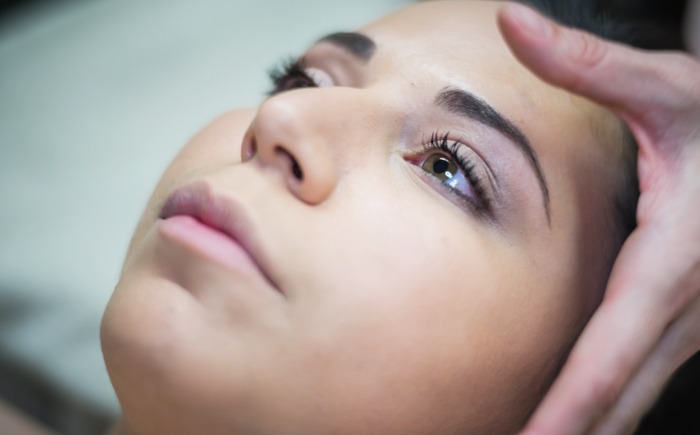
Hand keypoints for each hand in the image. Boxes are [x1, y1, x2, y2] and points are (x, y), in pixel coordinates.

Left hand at [497, 4, 699, 434]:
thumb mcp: (669, 89)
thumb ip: (588, 65)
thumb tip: (511, 20)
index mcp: (675, 262)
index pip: (608, 356)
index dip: (566, 410)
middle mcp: (687, 308)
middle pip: (617, 396)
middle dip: (564, 433)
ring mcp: (694, 323)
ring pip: (633, 396)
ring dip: (582, 428)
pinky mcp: (689, 320)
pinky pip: (642, 377)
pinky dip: (604, 407)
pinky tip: (575, 421)